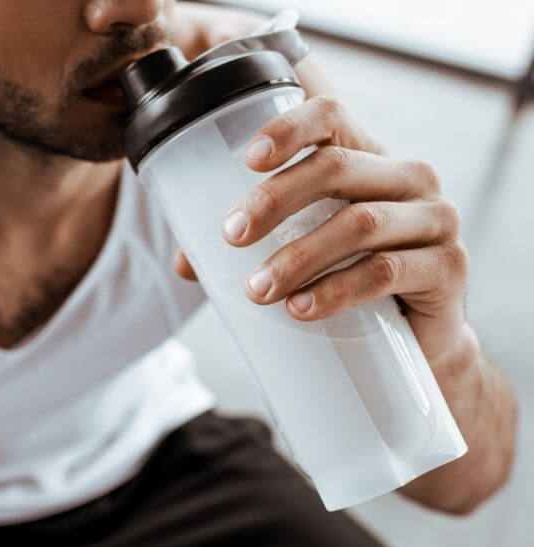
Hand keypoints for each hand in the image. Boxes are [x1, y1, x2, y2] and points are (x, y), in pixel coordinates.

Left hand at [176, 95, 471, 367]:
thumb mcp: (305, 251)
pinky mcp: (448, 266)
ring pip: (358, 223)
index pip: (330, 117)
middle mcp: (407, 177)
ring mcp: (435, 219)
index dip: (288, 129)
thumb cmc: (352, 282)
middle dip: (274, 200)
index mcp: (367, 158)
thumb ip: (251, 247)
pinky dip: (336, 290)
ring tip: (256, 290)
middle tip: (231, 237)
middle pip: (335, 168)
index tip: (247, 159)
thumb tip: (184, 262)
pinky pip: (386, 271)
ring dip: (298, 256)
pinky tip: (301, 307)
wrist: (419, 343)